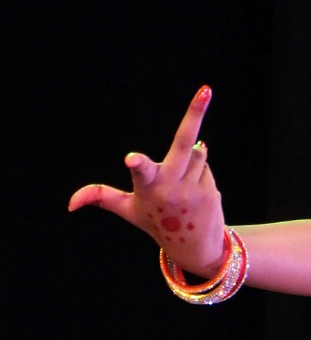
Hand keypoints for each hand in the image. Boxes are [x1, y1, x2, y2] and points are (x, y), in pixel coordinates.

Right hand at [68, 85, 227, 275]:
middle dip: (193, 115)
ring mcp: (193, 189)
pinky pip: (205, 166)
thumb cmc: (156, 224)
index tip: (132, 160)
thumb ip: (101, 197)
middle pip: (183, 143)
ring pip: (195, 153)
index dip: (137, 165)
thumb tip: (70, 204)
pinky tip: (195, 194)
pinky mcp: (211, 190)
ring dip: (189, 161)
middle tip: (205, 91)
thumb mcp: (128, 210)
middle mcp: (171, 188)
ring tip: (182, 185)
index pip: (141, 173)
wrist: (195, 249)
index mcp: (148, 188)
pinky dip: (199, 173)